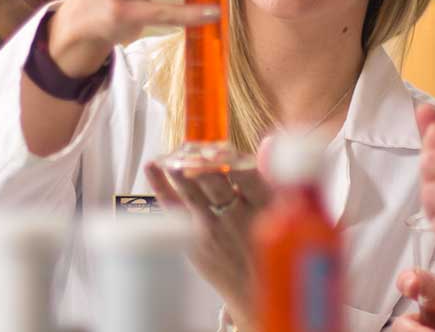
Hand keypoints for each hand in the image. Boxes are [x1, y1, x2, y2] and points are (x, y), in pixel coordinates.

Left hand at [144, 161, 274, 326]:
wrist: (255, 293)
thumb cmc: (269, 245)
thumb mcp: (282, 213)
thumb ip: (271, 178)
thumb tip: (268, 142)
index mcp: (265, 208)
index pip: (248, 176)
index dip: (231, 159)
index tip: (220, 148)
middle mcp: (237, 219)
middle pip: (214, 182)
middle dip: (200, 161)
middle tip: (191, 146)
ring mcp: (213, 231)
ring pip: (192, 194)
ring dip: (179, 170)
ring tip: (170, 154)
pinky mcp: (195, 242)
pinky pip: (175, 210)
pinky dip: (161, 187)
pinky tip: (152, 167)